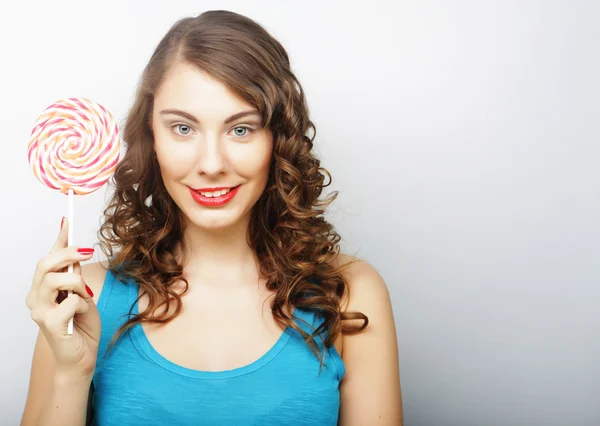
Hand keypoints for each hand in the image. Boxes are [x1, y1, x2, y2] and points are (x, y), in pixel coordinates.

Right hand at [25, 218, 101, 378]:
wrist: (82, 356)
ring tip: (86, 295)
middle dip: (68, 253)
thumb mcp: (83, 294)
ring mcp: (39, 312)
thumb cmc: (81, 326)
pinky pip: (70, 302)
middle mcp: (36, 298)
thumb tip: (78, 250)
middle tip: (88, 251)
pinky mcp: (50, 324)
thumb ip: (77, 276)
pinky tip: (82, 314)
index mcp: (42, 289)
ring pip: (54, 280)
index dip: (59, 239)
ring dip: (77, 283)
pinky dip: (82, 304)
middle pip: (46, 264)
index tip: (67, 221)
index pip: (48, 259)